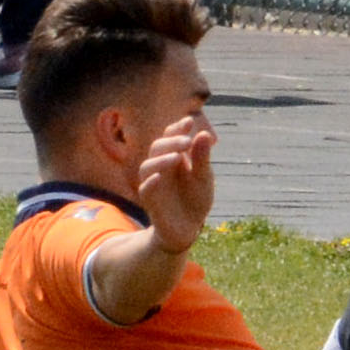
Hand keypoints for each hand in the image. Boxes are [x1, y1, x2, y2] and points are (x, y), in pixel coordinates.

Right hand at [134, 113, 214, 251]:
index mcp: (174, 156)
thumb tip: (204, 133)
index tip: (189, 121)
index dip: (178, 128)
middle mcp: (161, 166)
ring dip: (160, 160)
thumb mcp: (203, 178)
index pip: (171, 137)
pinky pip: (145, 189)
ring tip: (176, 157)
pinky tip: (159, 177)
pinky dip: (150, 182)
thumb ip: (202, 158)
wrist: (189, 228)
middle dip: (172, 142)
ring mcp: (153, 183)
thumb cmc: (195, 199)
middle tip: (187, 141)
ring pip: (147, 167)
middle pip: (158, 147)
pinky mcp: (150, 201)